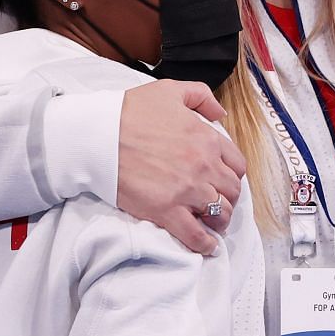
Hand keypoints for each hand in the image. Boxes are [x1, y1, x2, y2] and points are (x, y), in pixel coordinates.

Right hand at [117, 81, 247, 255]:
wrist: (98, 135)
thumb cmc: (129, 112)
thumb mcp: (170, 90)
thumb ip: (201, 96)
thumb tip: (221, 113)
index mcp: (206, 138)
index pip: (237, 165)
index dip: (232, 174)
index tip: (223, 180)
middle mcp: (203, 165)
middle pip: (232, 191)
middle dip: (228, 198)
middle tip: (217, 201)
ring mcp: (187, 190)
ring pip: (219, 214)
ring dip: (219, 220)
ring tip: (212, 223)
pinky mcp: (167, 211)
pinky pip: (196, 235)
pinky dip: (205, 244)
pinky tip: (206, 245)